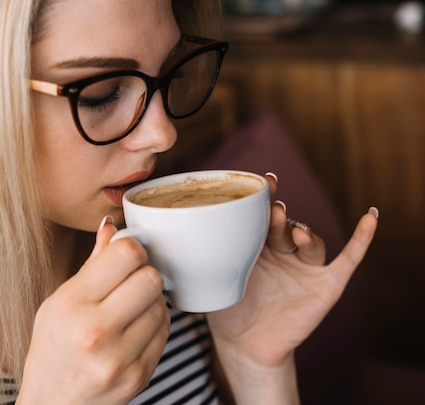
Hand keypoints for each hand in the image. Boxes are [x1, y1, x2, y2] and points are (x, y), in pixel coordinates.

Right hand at [18, 218, 169, 404]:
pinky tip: (135, 328)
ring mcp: (120, 358)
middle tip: (131, 281)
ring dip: (151, 301)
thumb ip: (91, 264)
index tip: (127, 255)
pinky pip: (165, 333)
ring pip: (162, 305)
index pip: (126, 255)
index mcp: (71, 305)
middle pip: (151, 278)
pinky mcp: (140, 376)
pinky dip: (155, 325)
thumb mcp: (58, 302)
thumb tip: (112, 225)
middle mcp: (95, 332)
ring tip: (131, 308)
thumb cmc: (52, 349)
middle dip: (144, 273)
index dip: (132, 248)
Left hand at [205, 174, 378, 403]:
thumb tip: (157, 229)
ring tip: (292, 231)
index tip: (261, 180)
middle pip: (284, 225)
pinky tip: (371, 216)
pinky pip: (348, 258)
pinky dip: (362, 238)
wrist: (245, 346)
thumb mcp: (210, 277)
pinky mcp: (326, 284)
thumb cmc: (226, 309)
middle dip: (279, 215)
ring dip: (303, 231)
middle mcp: (281, 251)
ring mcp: (304, 266)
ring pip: (310, 239)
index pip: (261, 215)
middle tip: (271, 207)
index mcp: (254, 244)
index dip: (263, 197)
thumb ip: (198, 254)